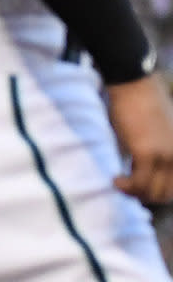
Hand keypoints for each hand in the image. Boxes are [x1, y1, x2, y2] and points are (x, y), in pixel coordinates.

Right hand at [109, 75, 172, 202]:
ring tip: (121, 184)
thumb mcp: (158, 132)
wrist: (134, 85)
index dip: (158, 193)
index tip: (140, 188)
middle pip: (167, 194)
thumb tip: (144, 170)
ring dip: (134, 193)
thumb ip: (158, 151)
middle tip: (128, 188)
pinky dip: (125, 186)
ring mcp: (166, 155)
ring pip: (152, 191)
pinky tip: (115, 180)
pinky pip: (138, 183)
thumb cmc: (141, 104)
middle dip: (146, 196)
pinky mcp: (147, 152)